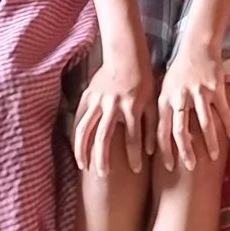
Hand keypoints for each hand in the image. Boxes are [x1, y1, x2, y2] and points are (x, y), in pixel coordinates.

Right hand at [72, 44, 154, 173]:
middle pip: (103, 137)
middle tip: (102, 175)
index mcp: (131, 107)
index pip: (133, 138)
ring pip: (85, 129)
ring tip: (83, 166)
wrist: (126, 55)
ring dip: (82, 150)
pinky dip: (76, 133)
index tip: (136, 170)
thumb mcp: (153, 102)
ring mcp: (97, 100)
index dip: (134, 157)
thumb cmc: (144, 79)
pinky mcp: (87, 95)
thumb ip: (152, 126)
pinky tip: (76, 147)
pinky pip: (79, 117)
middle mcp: (112, 105)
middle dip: (102, 159)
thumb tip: (151, 151)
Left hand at [156, 40, 229, 170]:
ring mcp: (199, 93)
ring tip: (213, 156)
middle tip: (190, 167)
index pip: (161, 131)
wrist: (197, 46)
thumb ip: (163, 112)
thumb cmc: (178, 71)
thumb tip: (159, 139)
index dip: (164, 151)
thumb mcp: (164, 90)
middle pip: (181, 130)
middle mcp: (180, 98)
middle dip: (185, 151)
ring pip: (204, 123)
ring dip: (209, 142)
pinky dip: (227, 124)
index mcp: (164, 100)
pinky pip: (222, 110)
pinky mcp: (215, 87)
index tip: (168, 168)